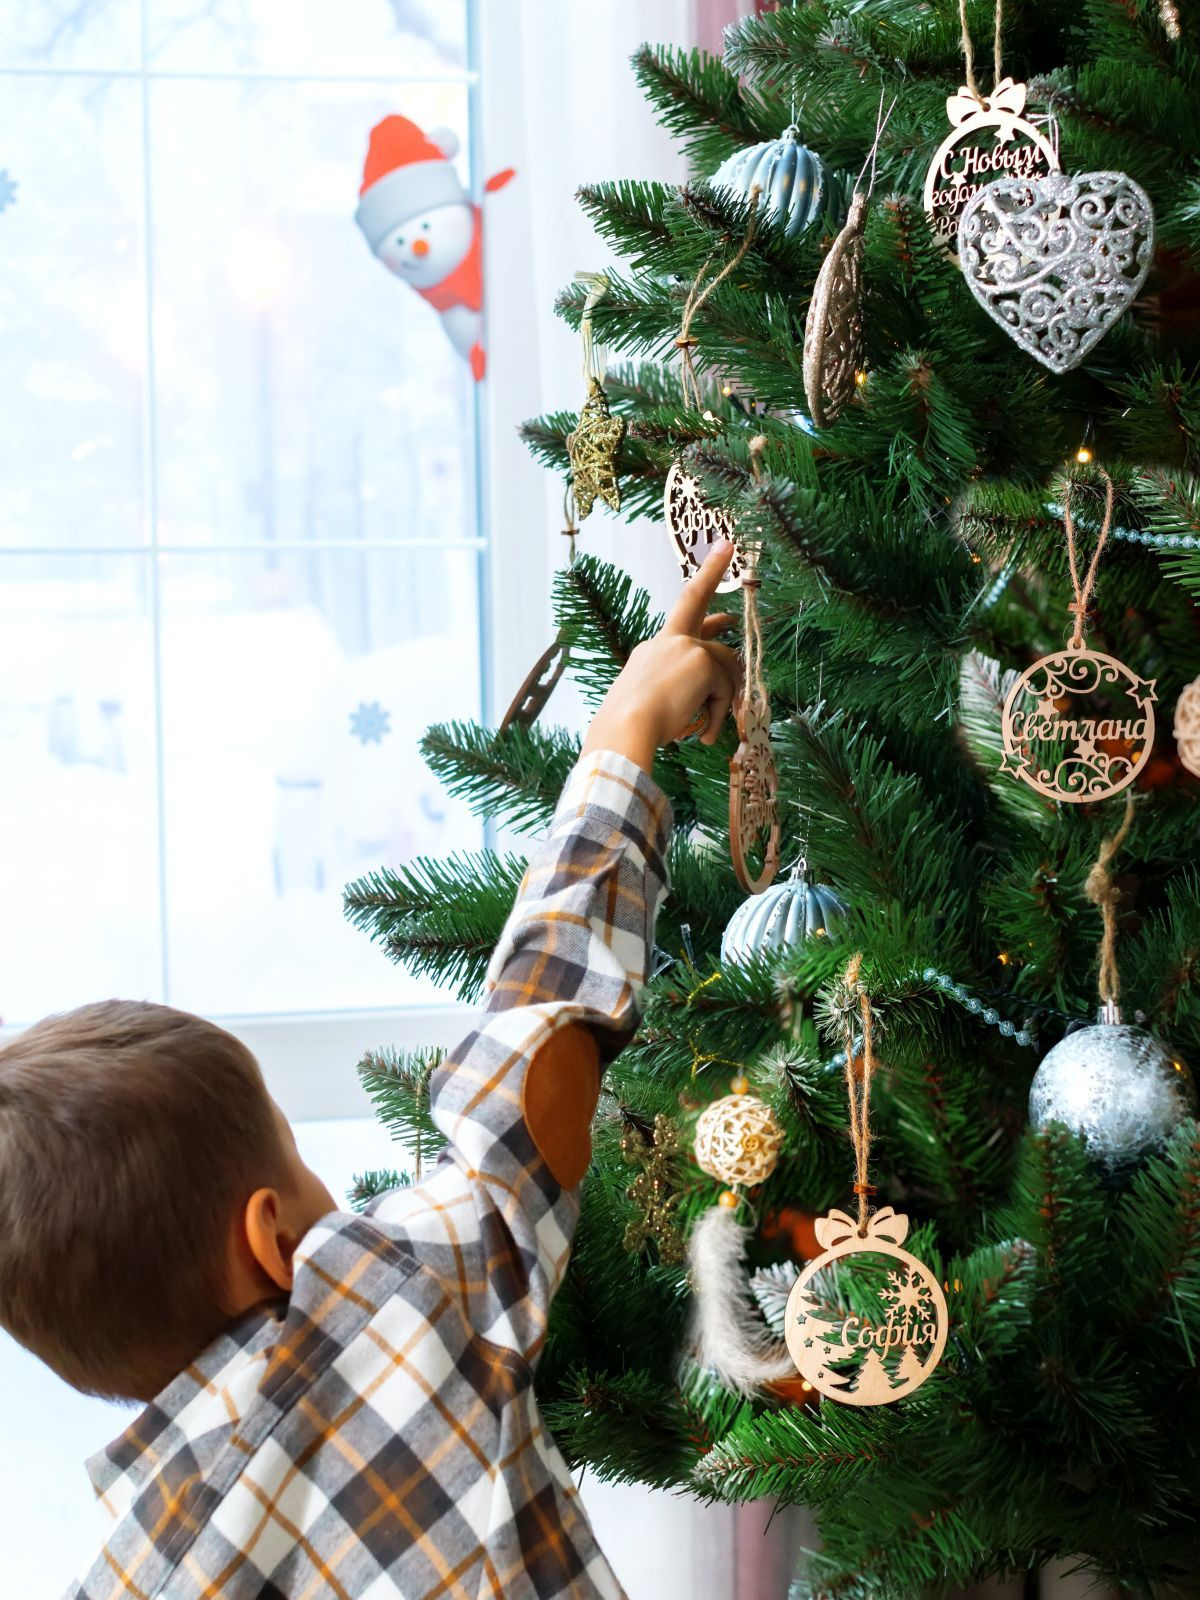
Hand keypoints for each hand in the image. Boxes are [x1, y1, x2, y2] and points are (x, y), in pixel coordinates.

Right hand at [580, 542, 741, 774]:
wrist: (625, 728)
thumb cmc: (630, 726)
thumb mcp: (652, 701)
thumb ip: (677, 690)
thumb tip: (704, 696)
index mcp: (652, 649)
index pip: (682, 610)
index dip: (706, 577)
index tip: (723, 550)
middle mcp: (668, 640)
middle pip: (703, 619)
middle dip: (715, 593)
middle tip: (730, 590)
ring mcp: (686, 646)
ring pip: (725, 666)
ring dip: (723, 698)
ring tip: (706, 727)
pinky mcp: (702, 661)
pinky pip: (725, 688)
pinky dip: (719, 713)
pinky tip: (703, 733)